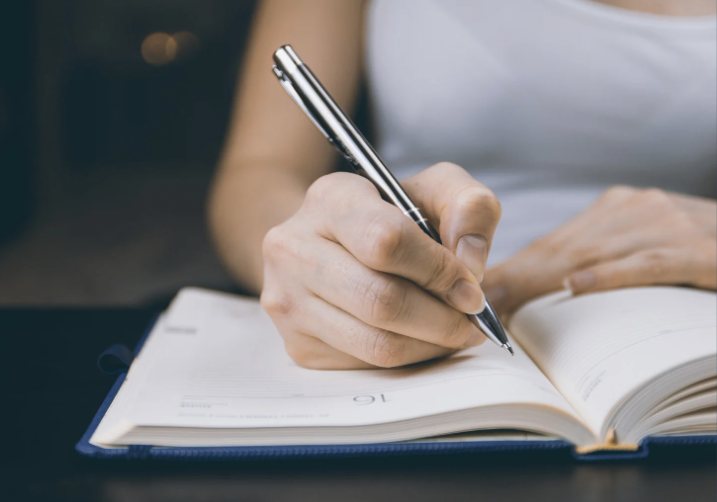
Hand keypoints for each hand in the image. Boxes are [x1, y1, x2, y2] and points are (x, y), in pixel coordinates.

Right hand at [261, 162, 501, 368]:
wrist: (332, 245)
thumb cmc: (392, 218)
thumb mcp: (435, 192)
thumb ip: (469, 208)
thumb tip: (470, 264)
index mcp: (331, 198)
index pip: (386, 241)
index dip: (438, 271)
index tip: (470, 288)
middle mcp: (294, 248)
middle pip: (382, 301)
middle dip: (442, 318)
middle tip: (470, 320)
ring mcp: (289, 300)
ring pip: (376, 343)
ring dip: (431, 344)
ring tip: (453, 331)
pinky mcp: (298, 345)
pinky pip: (366, 365)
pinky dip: (409, 358)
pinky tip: (420, 338)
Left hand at [482, 186, 716, 317]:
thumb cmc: (699, 249)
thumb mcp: (646, 243)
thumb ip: (604, 259)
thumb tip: (552, 293)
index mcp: (618, 211)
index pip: (554, 244)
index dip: (512, 269)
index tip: (475, 293)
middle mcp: (635, 210)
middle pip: (562, 249)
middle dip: (513, 278)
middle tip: (472, 303)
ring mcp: (668, 225)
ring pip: (594, 254)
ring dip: (542, 281)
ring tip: (501, 304)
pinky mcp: (702, 249)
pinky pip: (649, 262)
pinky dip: (611, 275)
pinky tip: (577, 286)